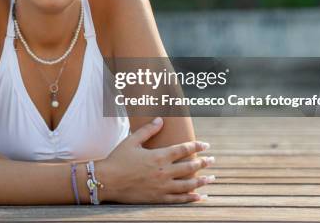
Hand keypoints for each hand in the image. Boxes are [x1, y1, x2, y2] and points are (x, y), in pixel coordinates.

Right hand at [98, 117, 214, 203]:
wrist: (107, 181)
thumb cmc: (117, 159)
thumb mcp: (131, 141)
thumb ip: (147, 130)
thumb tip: (160, 120)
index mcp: (158, 156)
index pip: (183, 149)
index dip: (196, 146)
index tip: (206, 145)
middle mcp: (163, 172)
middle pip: (190, 167)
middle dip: (203, 163)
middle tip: (212, 160)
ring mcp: (162, 187)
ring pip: (188, 184)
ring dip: (202, 181)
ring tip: (211, 178)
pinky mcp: (158, 198)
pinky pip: (179, 199)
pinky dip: (191, 198)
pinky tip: (200, 197)